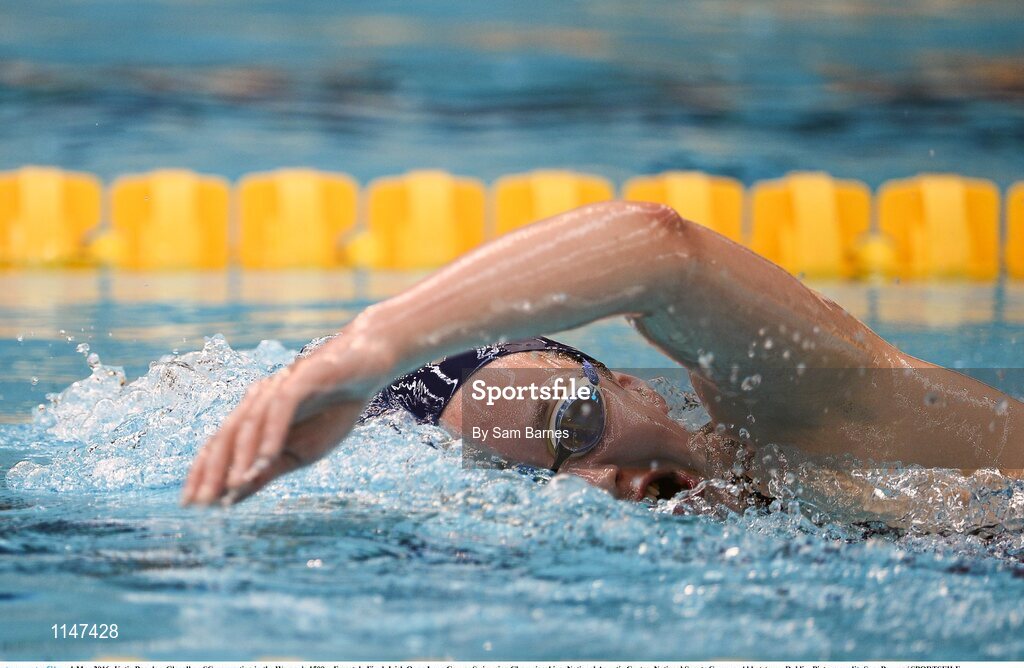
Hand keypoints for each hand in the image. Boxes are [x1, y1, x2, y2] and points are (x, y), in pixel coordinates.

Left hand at [180, 330, 394, 506]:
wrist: (366, 369)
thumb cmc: (332, 411)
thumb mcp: (300, 452)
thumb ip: (266, 471)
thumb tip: (231, 498)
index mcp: (253, 417)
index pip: (219, 447)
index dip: (202, 474)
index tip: (189, 505)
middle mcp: (257, 401)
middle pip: (226, 437)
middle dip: (212, 471)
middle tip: (200, 502)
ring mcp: (277, 388)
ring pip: (250, 424)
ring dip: (239, 457)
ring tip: (231, 486)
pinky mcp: (301, 379)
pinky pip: (281, 408)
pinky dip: (272, 435)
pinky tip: (266, 459)